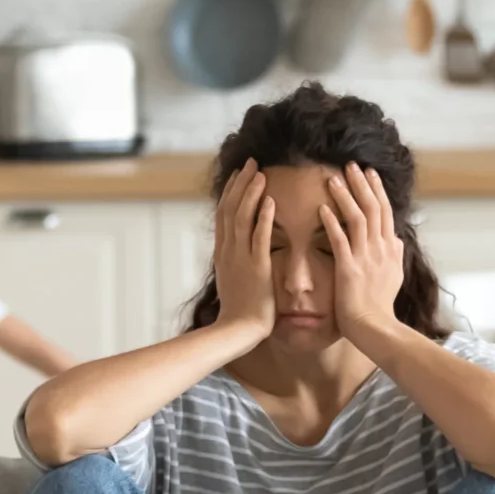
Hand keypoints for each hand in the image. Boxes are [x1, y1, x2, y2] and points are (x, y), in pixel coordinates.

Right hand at [212, 159, 275, 335]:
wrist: (237, 331)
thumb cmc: (239, 311)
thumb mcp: (233, 281)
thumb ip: (236, 262)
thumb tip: (238, 252)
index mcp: (223, 253)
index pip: (224, 215)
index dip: (231, 192)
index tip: (239, 175)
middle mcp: (228, 251)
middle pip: (230, 209)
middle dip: (240, 184)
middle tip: (250, 163)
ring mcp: (240, 258)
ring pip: (242, 217)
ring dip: (251, 193)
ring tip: (260, 173)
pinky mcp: (256, 268)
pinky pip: (259, 238)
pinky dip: (264, 218)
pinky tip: (271, 200)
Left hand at [323, 162, 404, 340]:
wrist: (376, 328)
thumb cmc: (380, 307)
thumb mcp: (394, 277)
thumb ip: (395, 255)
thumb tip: (397, 239)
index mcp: (390, 249)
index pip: (385, 212)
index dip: (377, 190)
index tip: (369, 173)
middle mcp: (381, 249)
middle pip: (373, 208)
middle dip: (362, 184)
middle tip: (351, 165)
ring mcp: (366, 258)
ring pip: (357, 218)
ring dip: (345, 196)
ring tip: (333, 179)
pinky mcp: (350, 268)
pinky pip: (340, 240)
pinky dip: (332, 222)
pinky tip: (322, 208)